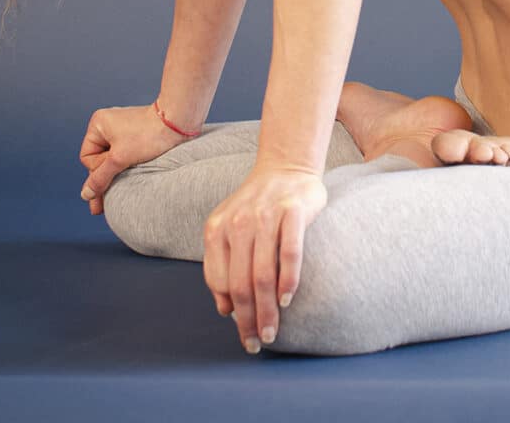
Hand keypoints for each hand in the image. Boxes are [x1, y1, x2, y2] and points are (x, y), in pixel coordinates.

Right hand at [78, 103, 187, 214]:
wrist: (178, 122)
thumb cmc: (149, 135)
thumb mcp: (120, 158)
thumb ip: (100, 177)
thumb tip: (85, 194)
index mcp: (99, 124)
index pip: (88, 157)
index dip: (98, 168)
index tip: (115, 168)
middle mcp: (109, 125)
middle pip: (100, 160)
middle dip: (104, 180)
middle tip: (100, 208)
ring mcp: (123, 130)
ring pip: (113, 160)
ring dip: (116, 176)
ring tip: (116, 199)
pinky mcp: (137, 136)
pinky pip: (125, 156)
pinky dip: (126, 168)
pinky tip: (128, 184)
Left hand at [203, 164, 327, 352]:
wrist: (286, 167)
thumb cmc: (259, 206)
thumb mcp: (231, 229)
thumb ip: (224, 265)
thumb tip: (225, 310)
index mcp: (218, 228)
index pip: (220, 281)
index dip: (232, 312)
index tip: (244, 333)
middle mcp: (238, 222)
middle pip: (241, 282)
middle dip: (248, 319)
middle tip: (257, 343)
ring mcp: (266, 215)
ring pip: (263, 273)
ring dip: (267, 309)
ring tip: (272, 331)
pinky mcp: (292, 211)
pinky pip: (290, 252)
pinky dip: (288, 279)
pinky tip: (287, 299)